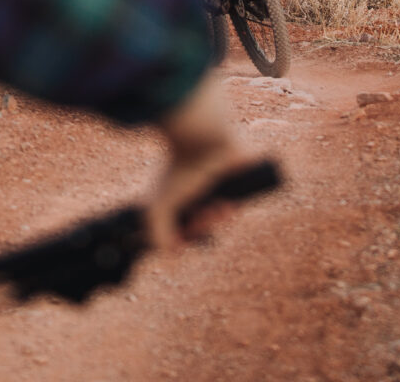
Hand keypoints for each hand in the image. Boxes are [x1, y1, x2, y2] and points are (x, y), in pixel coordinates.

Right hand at [145, 75, 247, 250]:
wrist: (204, 143)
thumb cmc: (180, 170)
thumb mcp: (160, 207)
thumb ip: (158, 233)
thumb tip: (168, 258)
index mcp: (181, 191)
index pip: (184, 222)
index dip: (183, 235)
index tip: (180, 243)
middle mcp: (200, 189)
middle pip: (204, 221)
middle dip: (202, 227)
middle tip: (199, 221)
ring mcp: (221, 186)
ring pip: (222, 215)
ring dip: (217, 220)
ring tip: (215, 211)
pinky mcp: (240, 182)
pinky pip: (241, 205)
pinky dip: (233, 211)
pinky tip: (227, 207)